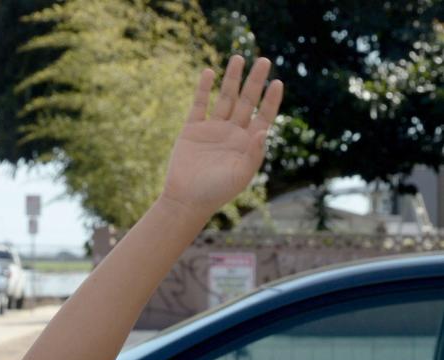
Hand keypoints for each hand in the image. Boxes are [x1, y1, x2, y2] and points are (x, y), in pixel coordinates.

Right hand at [161, 55, 282, 219]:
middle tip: (263, 61)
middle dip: (255, 81)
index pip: (263, 115)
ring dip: (232, 79)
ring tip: (238, 58)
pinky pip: (199, 105)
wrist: (185, 200)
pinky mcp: (192, 130)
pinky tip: (209, 73)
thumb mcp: (240, 175)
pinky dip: (203, 89)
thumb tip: (264, 130)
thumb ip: (254, 153)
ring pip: (225, 98)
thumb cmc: (216, 192)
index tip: (277, 82)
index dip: (270, 100)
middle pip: (246, 101)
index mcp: (247, 142)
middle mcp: (232, 132)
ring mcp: (212, 129)